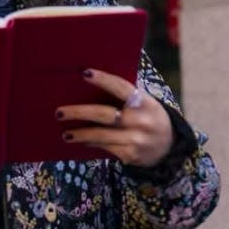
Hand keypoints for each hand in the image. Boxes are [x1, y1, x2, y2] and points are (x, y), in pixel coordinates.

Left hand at [56, 68, 173, 167]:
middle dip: (79, 113)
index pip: (121, 88)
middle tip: (59, 112)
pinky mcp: (130, 155)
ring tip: (65, 134)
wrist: (170, 146)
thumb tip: (88, 85)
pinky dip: (91, 143)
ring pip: (101, 136)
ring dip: (80, 134)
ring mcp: (136, 140)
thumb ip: (124, 96)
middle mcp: (141, 121)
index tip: (84, 73)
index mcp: (145, 102)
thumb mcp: (145, 102)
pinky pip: (105, 148)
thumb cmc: (148, 116)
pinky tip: (80, 141)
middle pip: (104, 115)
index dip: (103, 80)